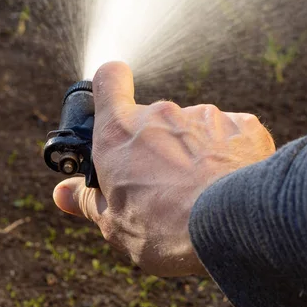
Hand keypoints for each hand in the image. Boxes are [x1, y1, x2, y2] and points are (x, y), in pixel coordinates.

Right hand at [52, 62, 275, 276]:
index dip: (111, 86)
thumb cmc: (164, 228)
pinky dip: (226, 152)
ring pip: (192, 128)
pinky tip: (228, 182)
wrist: (232, 226)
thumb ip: (88, 199)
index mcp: (120, 130)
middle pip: (152, 117)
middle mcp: (161, 112)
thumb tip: (63, 193)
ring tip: (200, 191)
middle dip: (154, 143)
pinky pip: (229, 134)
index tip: (113, 103)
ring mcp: (205, 115)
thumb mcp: (113, 223)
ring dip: (191, 149)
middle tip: (159, 183)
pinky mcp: (243, 125)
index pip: (108, 78)